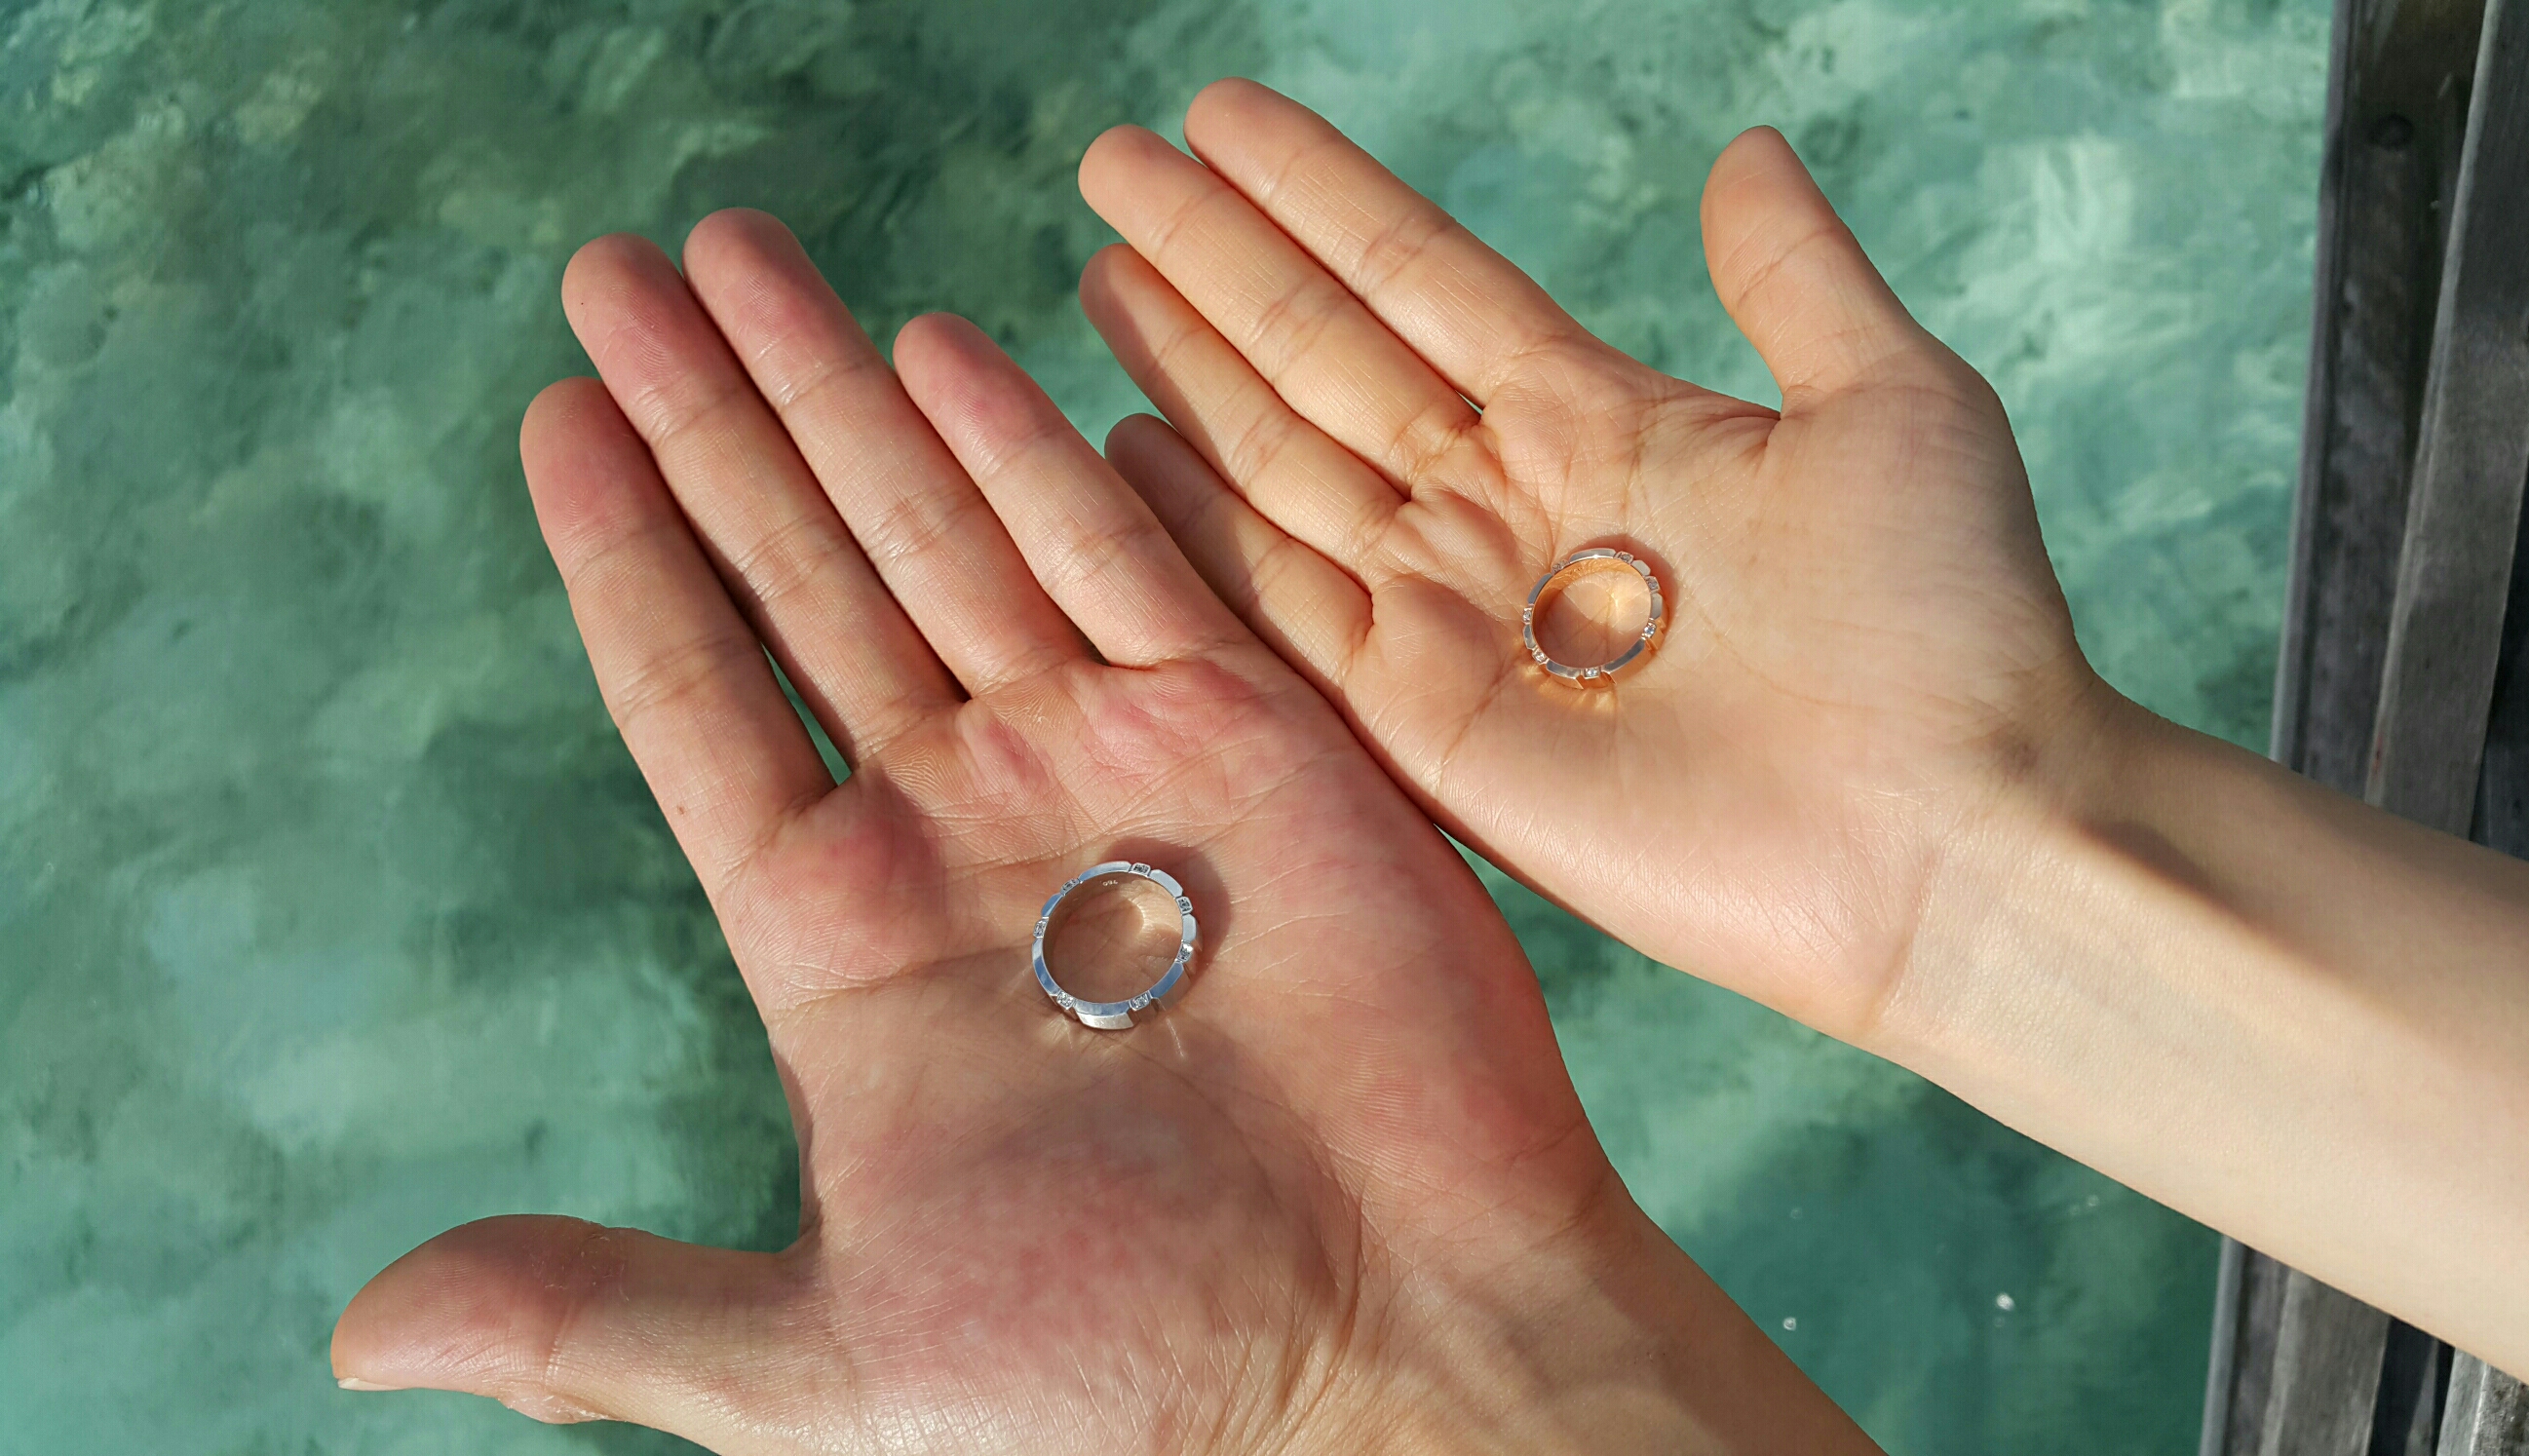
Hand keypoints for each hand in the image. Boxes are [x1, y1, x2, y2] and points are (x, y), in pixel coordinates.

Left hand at [327, 212, 1872, 1453]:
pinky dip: (1028, 455)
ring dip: (841, 393)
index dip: (624, 557)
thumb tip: (361, 1332)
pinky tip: (937, 351)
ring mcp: (1107, 768)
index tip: (556, 421)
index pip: (702, 700)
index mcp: (849, 942)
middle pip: (802, 574)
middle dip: (710, 421)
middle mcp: (966, 827)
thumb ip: (603, 1313)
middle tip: (620, 275)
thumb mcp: (825, 1364)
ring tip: (739, 261)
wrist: (1393, 1355)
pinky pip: (1114, 562)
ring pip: (939, 532)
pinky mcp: (1248, 739)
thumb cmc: (1128, 1380)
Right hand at [1076, 81, 2102, 1045]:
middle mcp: (1507, 512)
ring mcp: (1453, 621)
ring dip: (1186, 371)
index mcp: (1604, 423)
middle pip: (1326, 356)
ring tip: (1099, 276)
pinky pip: (1277, 614)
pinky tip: (1116, 453)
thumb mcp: (1893, 405)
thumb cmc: (1952, 626)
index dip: (1320, 194)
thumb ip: (1795, 278)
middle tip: (1113, 163)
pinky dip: (1193, 536)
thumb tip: (1745, 149)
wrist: (1954, 838)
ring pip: (1281, 466)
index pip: (1424, 276)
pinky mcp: (1422, 733)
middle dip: (1216, 261)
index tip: (1222, 113)